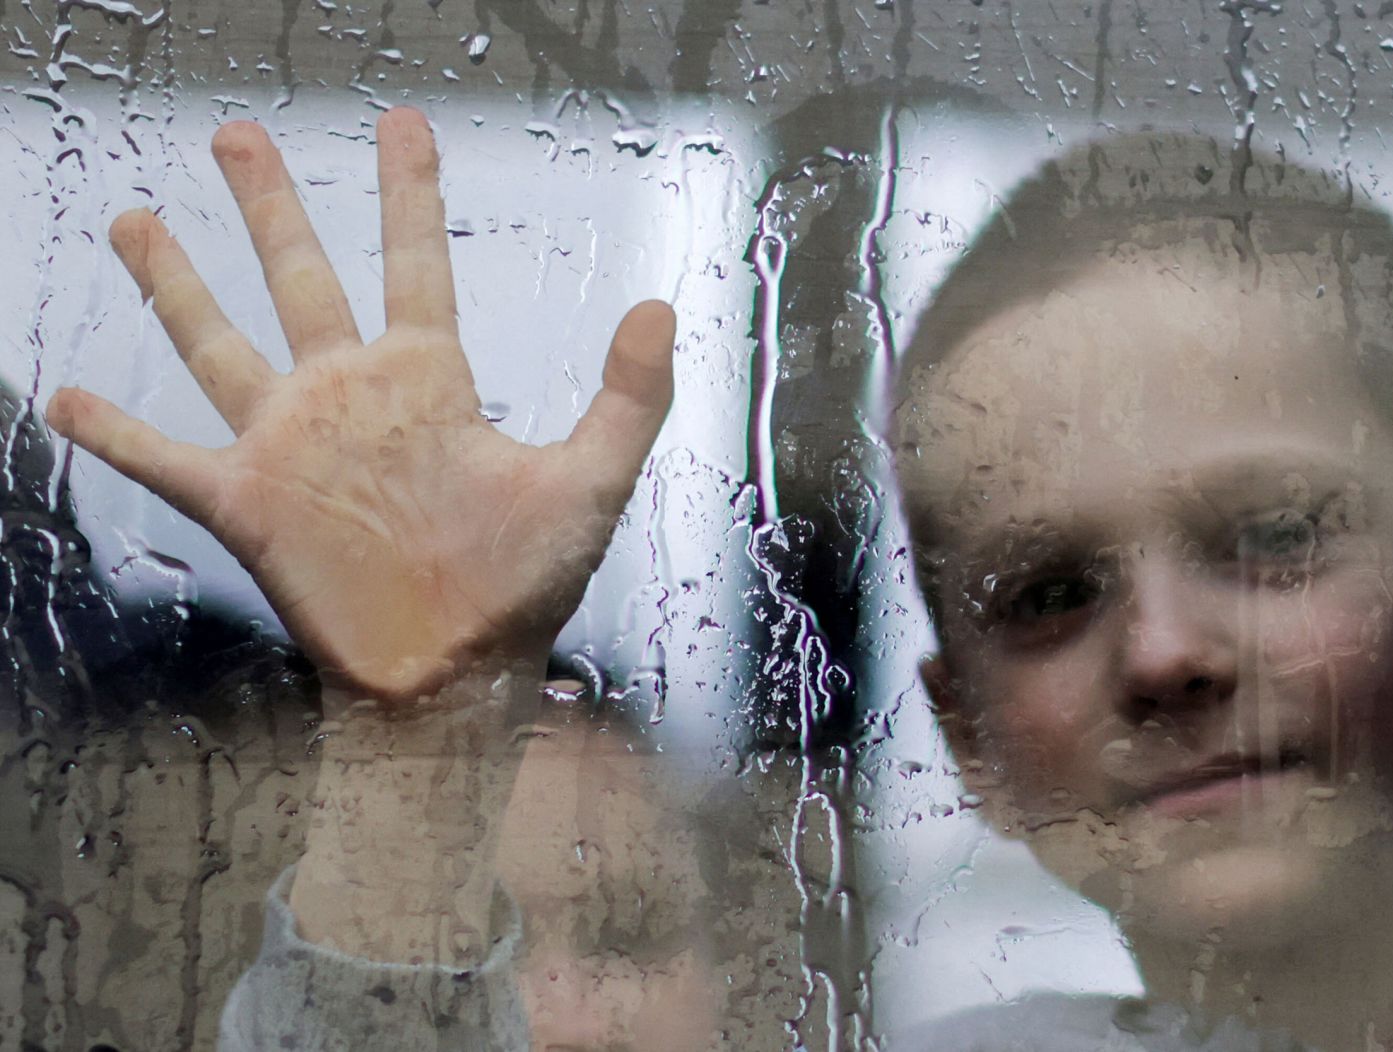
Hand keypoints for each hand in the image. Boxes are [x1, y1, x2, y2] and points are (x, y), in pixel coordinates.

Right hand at [47, 108, 674, 700]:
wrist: (452, 678)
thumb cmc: (523, 588)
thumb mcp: (590, 482)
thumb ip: (628, 397)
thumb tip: (661, 305)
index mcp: (427, 381)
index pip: (414, 260)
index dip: (407, 192)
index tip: (402, 124)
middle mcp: (351, 396)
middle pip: (299, 275)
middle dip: (268, 204)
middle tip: (236, 132)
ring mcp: (291, 445)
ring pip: (217, 341)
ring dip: (175, 284)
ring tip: (135, 219)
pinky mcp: (245, 503)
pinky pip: (162, 456)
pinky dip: (113, 432)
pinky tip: (62, 399)